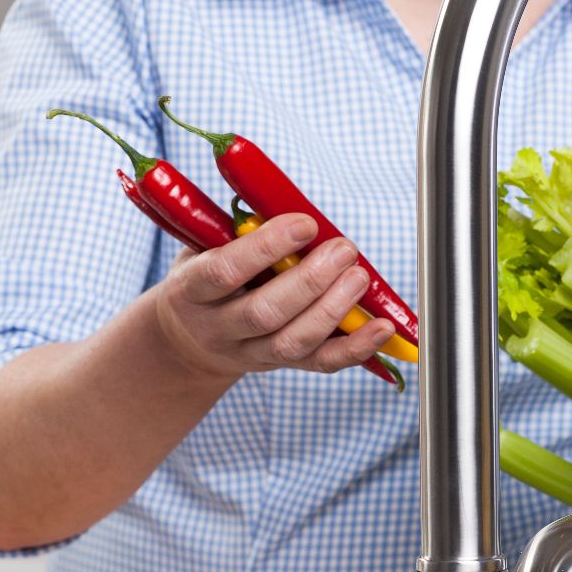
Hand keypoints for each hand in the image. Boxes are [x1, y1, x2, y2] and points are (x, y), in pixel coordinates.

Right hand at [151, 213, 394, 381]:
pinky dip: (356, 348)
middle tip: (344, 249)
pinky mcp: (281, 367)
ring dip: (334, 309)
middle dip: (311, 279)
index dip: (266, 248)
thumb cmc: (206, 278)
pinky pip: (321, 363)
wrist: (189, 340)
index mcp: (191, 291)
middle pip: (265, 312)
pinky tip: (382, 328)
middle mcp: (217, 328)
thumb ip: (239, 232)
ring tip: (360, 278)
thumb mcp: (204, 249)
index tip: (305, 224)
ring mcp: (249, 354)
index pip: (225, 271)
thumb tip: (289, 204)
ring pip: (293, 341)